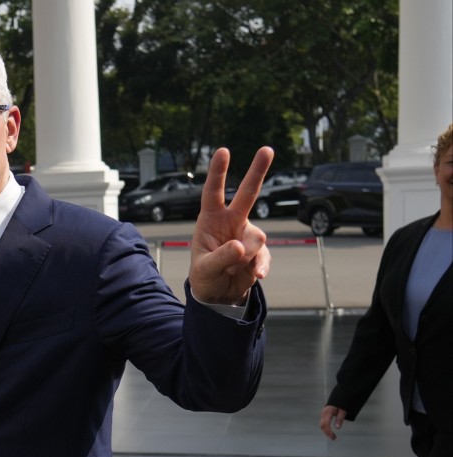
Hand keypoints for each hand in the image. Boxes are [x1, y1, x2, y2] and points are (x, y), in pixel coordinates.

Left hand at [188, 146, 274, 303]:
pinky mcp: (261, 251)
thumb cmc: (204, 275)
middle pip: (247, 193)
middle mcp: (232, 221)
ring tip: (232, 269)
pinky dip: (260, 267)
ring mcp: (248, 234)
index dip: (218, 172)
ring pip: (257, 238)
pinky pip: (265, 256)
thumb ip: (220, 258)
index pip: (213, 193)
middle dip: (257, 171)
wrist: (219, 293)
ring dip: (246, 257)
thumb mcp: (204, 269)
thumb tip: (241, 246)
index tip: (223, 151)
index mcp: (211, 219)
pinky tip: (255, 276)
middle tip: (267, 149)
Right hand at [319, 405, 346, 439]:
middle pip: (322, 425)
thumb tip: (337, 428)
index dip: (328, 431)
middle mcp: (323, 413)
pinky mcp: (324, 415)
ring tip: (333, 436)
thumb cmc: (341, 403)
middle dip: (327, 433)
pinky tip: (331, 432)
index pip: (325, 424)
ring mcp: (323, 414)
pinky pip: (323, 423)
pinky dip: (326, 429)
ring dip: (326, 431)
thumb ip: (340, 419)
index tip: (333, 436)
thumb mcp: (343, 410)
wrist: (338, 398)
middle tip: (334, 438)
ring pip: (322, 425)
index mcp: (328, 412)